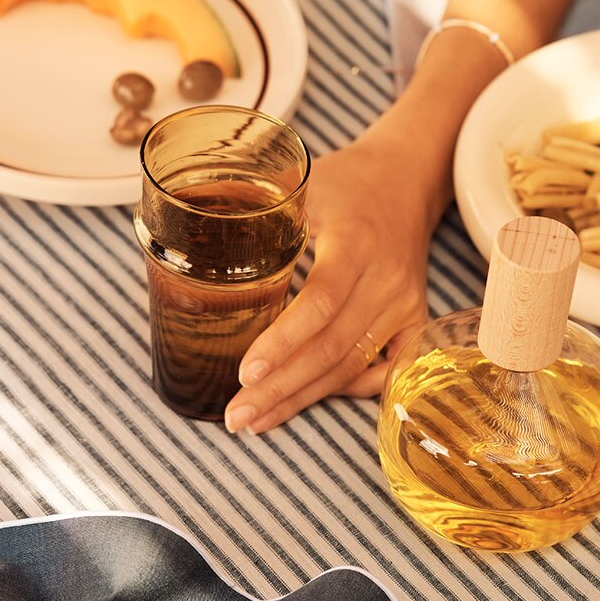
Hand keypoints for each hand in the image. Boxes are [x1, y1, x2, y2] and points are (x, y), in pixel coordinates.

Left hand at [223, 134, 438, 433]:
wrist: (406, 179)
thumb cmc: (345, 183)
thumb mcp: (301, 182)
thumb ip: (253, 208)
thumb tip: (186, 228)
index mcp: (356, 240)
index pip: (321, 302)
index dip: (283, 341)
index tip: (245, 373)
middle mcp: (387, 278)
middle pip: (332, 348)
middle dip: (280, 389)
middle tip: (237, 416)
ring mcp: (403, 305)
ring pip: (350, 367)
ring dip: (300, 399)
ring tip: (255, 421)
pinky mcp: (413, 323)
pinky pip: (377, 372)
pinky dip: (341, 392)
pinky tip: (301, 405)